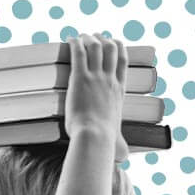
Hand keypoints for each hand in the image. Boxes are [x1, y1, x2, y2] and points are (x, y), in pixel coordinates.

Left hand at [66, 33, 128, 162]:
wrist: (94, 137)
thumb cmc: (104, 141)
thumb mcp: (116, 140)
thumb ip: (120, 145)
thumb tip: (124, 158)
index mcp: (119, 91)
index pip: (122, 61)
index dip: (118, 48)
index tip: (113, 42)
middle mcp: (109, 80)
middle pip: (110, 50)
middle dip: (103, 39)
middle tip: (94, 37)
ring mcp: (96, 77)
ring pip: (96, 48)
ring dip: (89, 39)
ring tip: (81, 36)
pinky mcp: (80, 78)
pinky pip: (79, 53)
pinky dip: (75, 44)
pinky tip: (70, 39)